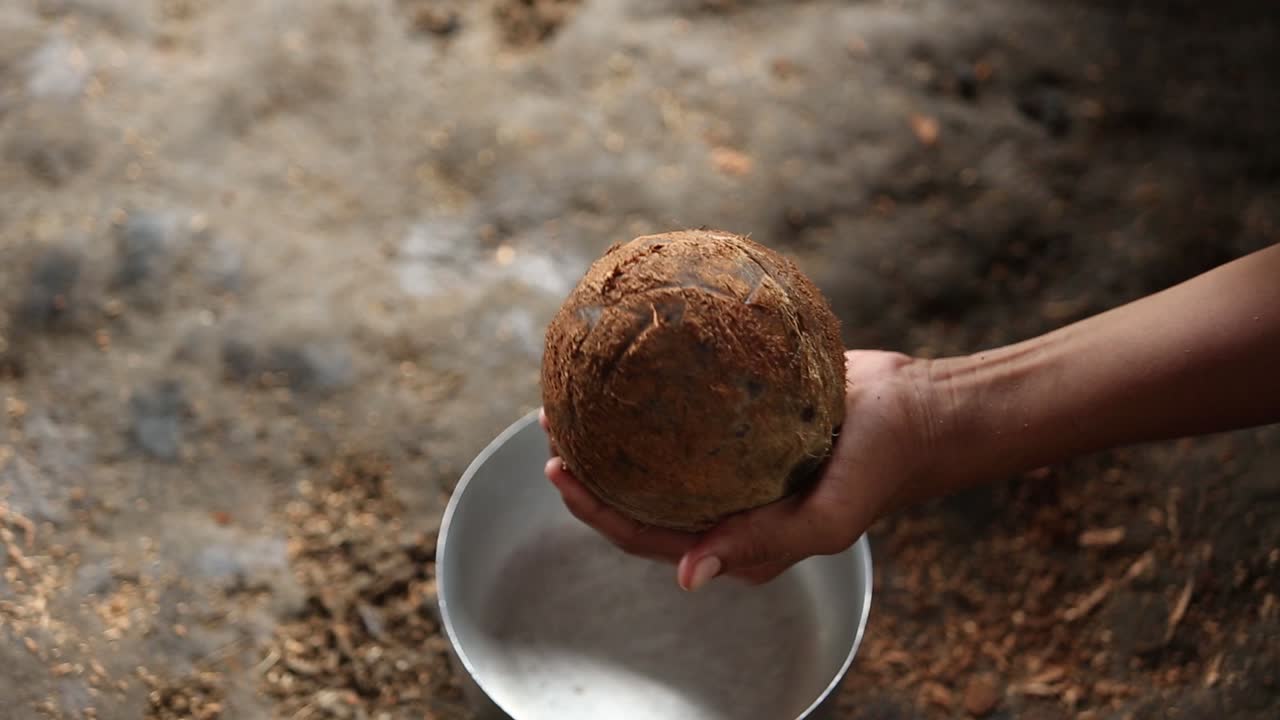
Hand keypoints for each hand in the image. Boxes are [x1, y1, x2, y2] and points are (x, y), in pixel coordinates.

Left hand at [540, 349, 939, 590]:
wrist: (925, 409)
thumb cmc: (879, 468)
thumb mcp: (824, 519)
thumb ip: (759, 544)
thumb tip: (686, 577)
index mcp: (739, 540)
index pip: (647, 536)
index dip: (596, 511)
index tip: (556, 472)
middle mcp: (731, 504)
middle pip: (642, 496)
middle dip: (591, 471)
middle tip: (551, 427)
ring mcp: (737, 463)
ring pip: (659, 456)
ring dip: (616, 434)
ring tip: (574, 398)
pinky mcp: (748, 421)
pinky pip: (689, 414)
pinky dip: (655, 398)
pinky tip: (632, 366)